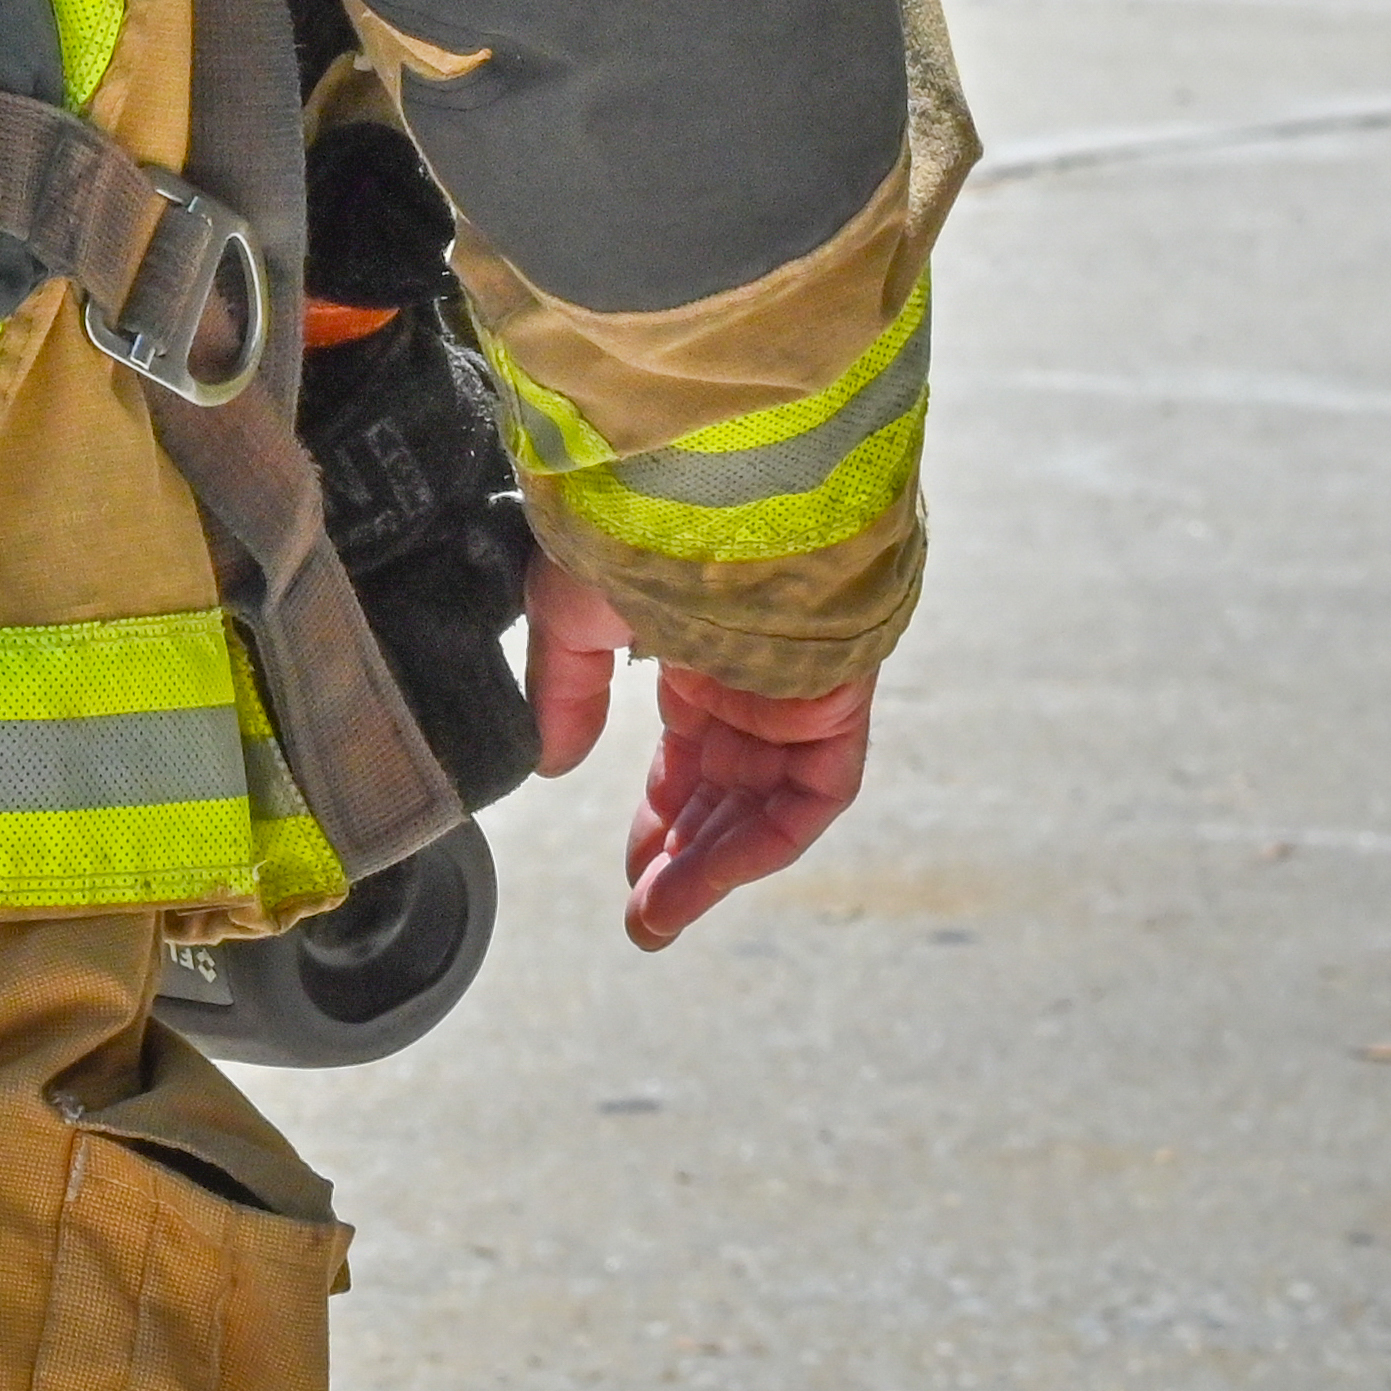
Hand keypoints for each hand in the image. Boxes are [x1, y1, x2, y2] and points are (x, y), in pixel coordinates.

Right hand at [523, 562, 873, 948]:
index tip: (628, 869)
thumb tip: (553, 765)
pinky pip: (815, 792)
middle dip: (685, 857)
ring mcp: (796, 689)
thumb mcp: (571, 614)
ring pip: (769, 801)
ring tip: (660, 914)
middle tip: (645, 915)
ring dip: (717, 863)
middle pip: (729, 790)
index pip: (690, 754)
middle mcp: (751, 677)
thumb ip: (568, 692)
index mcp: (697, 647)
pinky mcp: (837, 698)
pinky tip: (707, 874)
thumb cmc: (628, 525)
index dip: (659, 815)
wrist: (700, 476)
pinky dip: (765, 839)